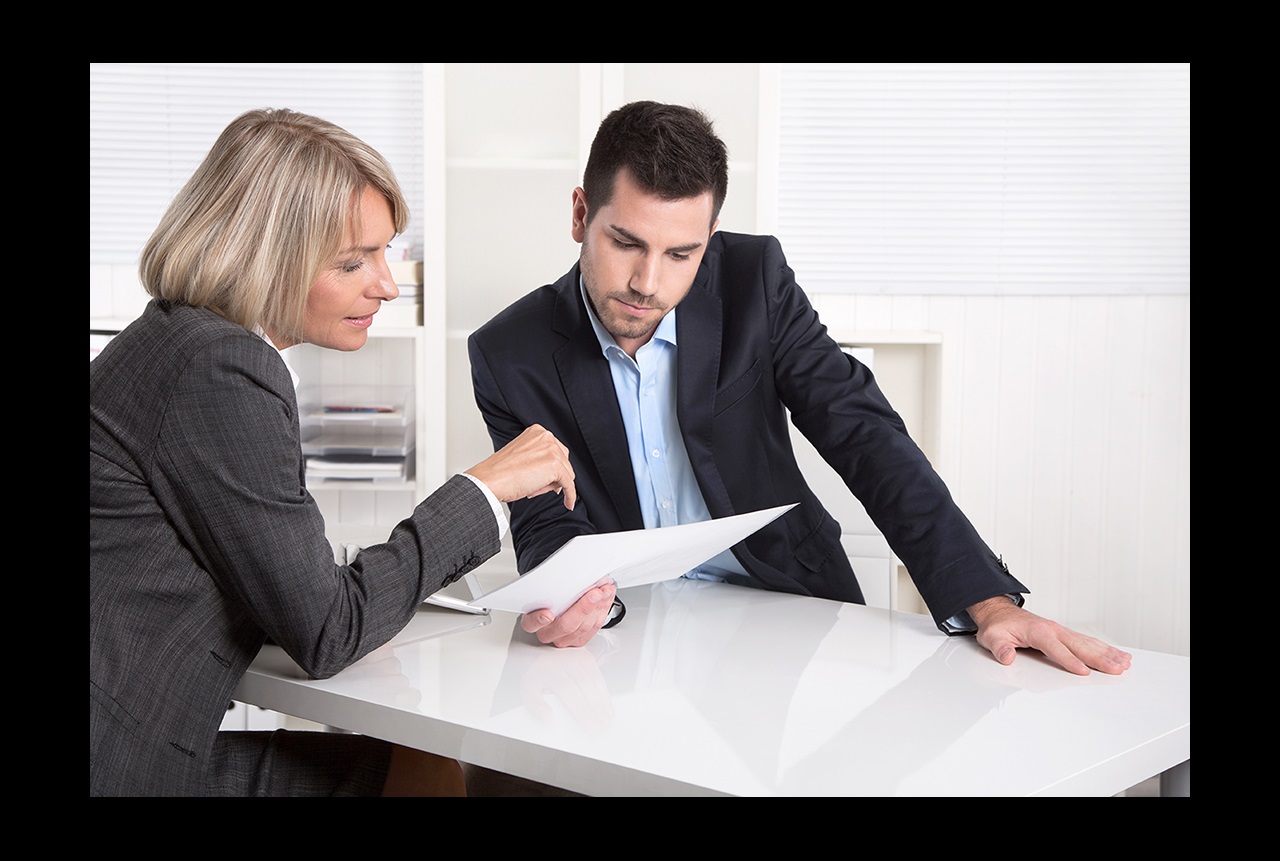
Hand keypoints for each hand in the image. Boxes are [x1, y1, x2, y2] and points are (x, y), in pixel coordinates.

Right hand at [466, 424, 575, 510]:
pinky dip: (570, 496)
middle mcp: (546, 437)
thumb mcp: (522, 455)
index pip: (555, 450)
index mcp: (537, 431)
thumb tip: (555, 474)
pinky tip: (568, 502)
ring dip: (553, 485)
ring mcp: (552, 450)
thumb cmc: (499, 472)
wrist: (489, 480)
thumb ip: (538, 457)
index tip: (543, 477)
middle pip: (564, 460)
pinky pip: (569, 484)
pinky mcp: (555, 466)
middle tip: (537, 486)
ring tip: (533, 490)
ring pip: (566, 473)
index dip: (550, 467)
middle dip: (553, 476)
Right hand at [521, 579, 616, 647]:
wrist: (559, 598)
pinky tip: (606, 597)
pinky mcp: (579, 640)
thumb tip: (567, 574)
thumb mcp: (547, 586)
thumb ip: (554, 585)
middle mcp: (547, 632)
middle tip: (594, 592)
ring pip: (583, 627)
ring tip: (605, 590)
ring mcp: (563, 638)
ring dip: (598, 606)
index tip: (548, 614)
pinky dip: (603, 609)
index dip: (539, 619)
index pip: (531, 623)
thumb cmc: (552, 593)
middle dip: (584, 608)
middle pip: (565, 625)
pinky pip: (594, 627)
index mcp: (531, 619)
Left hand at [967, 596, 1132, 675]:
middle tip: (1118, 669)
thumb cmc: (998, 626)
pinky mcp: (1064, 635)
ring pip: (1088, 644)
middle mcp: (1053, 630)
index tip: (1084, 672)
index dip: (1069, 661)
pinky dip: (1104, 648)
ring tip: (1125, 663)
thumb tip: (1007, 657)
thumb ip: (999, 647)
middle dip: (1100, 658)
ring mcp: (1061, 632)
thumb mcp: (991, 637)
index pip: (1056, 648)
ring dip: (1107, 653)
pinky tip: (1117, 655)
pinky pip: (1088, 642)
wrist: (999, 613)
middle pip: (1080, 646)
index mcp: (1037, 631)